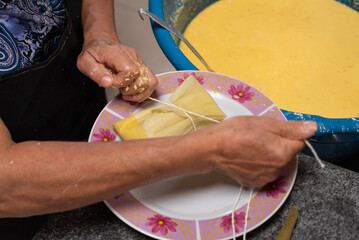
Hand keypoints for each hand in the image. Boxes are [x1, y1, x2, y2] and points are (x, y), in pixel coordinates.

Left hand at [77, 38, 157, 101]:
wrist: (102, 41)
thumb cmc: (94, 52)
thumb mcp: (85, 62)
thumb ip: (95, 72)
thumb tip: (108, 82)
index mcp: (117, 54)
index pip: (130, 70)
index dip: (122, 82)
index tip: (113, 83)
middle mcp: (132, 57)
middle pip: (144, 79)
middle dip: (131, 90)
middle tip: (120, 90)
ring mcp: (139, 61)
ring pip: (151, 82)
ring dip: (140, 93)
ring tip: (127, 92)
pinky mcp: (143, 66)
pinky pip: (150, 81)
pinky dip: (143, 90)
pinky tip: (131, 90)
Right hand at [191, 116, 316, 186]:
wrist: (212, 148)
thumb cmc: (236, 132)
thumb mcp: (264, 123)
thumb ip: (291, 127)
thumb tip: (312, 127)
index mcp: (283, 152)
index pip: (299, 141)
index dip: (286, 134)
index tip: (272, 130)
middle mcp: (278, 169)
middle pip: (287, 153)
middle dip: (278, 145)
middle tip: (259, 136)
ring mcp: (265, 178)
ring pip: (275, 163)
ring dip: (269, 156)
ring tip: (250, 147)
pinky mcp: (254, 183)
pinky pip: (264, 172)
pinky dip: (259, 166)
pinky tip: (246, 158)